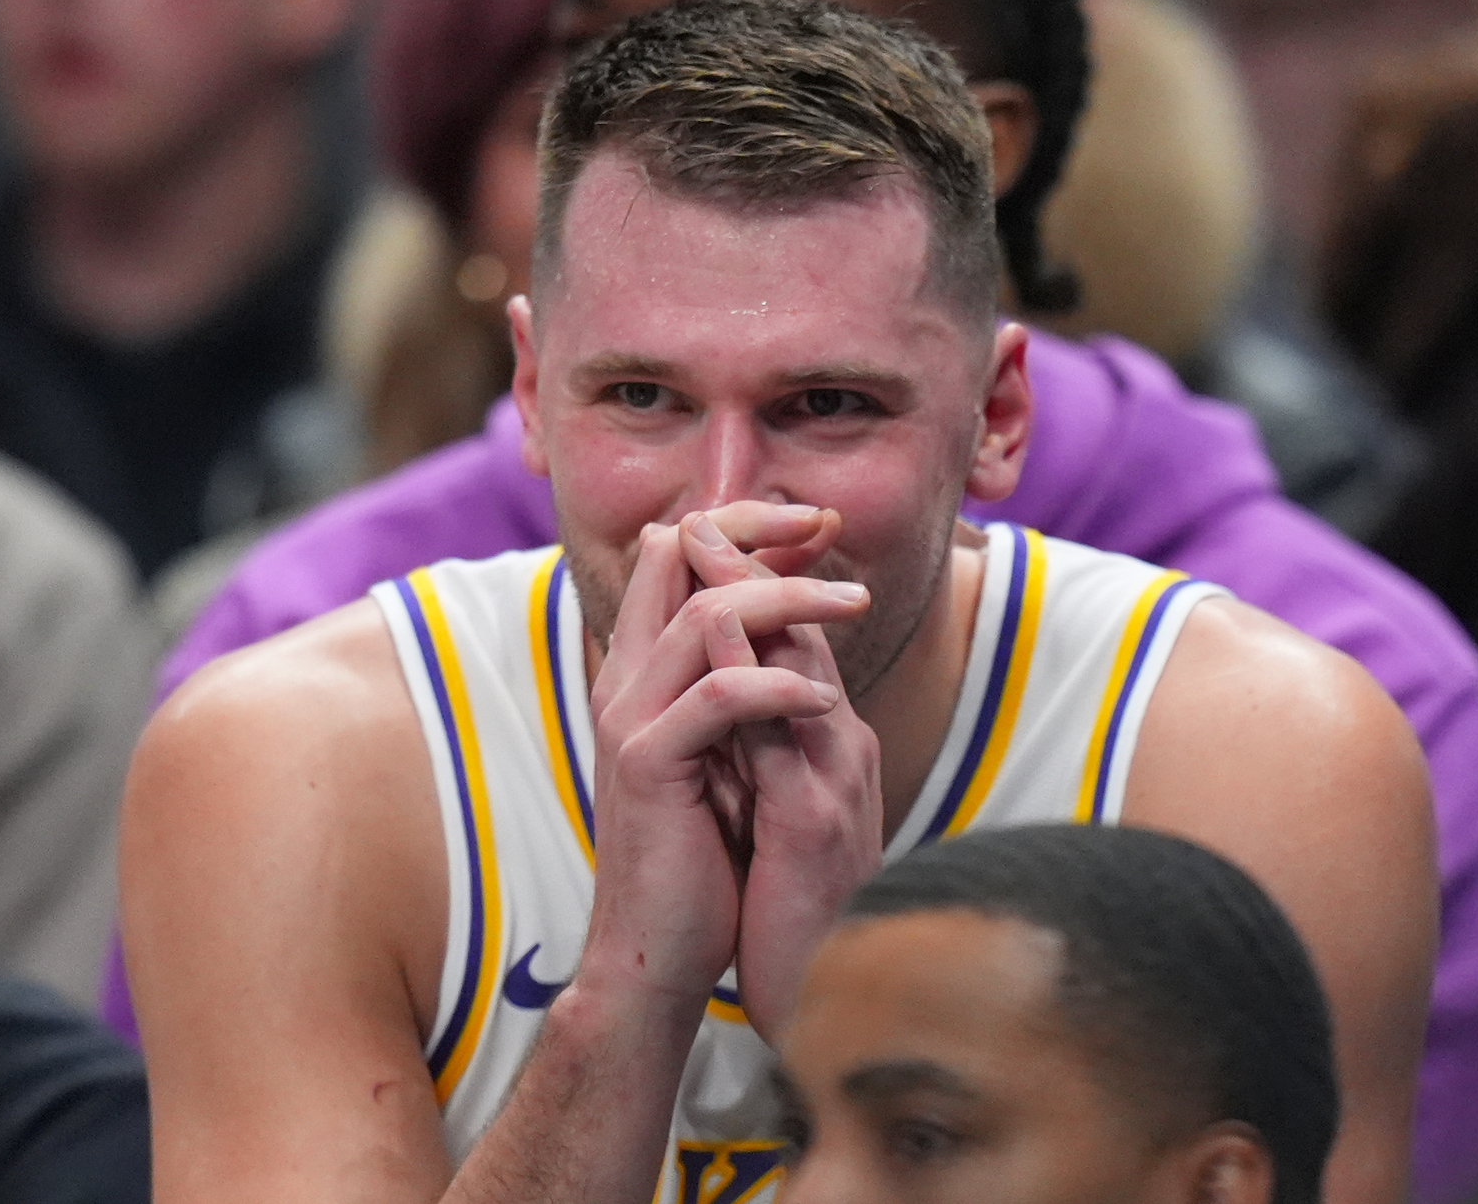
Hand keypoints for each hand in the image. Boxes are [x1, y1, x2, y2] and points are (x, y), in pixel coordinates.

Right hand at [579, 513, 864, 1021]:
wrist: (663, 951)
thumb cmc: (707, 856)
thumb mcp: (735, 751)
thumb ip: (746, 680)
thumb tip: (794, 620)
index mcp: (642, 668)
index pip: (675, 555)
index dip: (739, 526)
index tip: (813, 527)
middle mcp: (625, 678)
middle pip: (676, 558)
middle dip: (754, 531)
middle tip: (827, 529)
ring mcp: (628, 717)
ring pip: (704, 615)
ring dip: (785, 599)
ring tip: (852, 604)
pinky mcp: (645, 763)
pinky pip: (716, 696)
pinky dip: (775, 686)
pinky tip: (824, 699)